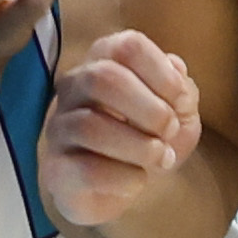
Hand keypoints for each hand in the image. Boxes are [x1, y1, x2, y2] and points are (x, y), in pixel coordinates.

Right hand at [44, 29, 201, 226]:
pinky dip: (124, 177)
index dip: (162, 72)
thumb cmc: (149, 139)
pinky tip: (138, 180)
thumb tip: (176, 68)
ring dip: (139, 145)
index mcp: (104, 61)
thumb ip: (182, 89)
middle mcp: (73, 87)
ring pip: (90, 126)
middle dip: (149, 109)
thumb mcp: (179, 113)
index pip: (128, 46)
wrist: (124, 191)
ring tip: (161, 158)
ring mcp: (59, 127)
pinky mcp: (56, 168)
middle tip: (171, 131)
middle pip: (103, 78)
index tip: (182, 102)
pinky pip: (86, 169)